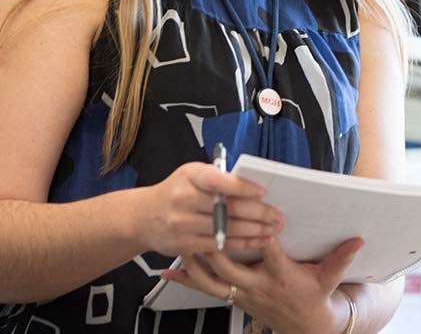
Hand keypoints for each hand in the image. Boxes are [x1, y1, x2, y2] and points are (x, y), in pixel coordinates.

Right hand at [135, 162, 283, 255]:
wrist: (142, 217)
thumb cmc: (175, 192)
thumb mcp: (192, 175)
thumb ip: (218, 178)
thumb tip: (252, 184)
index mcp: (190, 176)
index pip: (219, 181)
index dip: (242, 187)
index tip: (262, 192)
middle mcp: (184, 199)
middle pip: (227, 208)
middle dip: (258, 213)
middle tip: (277, 215)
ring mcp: (183, 223)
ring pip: (227, 228)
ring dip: (255, 231)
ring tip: (273, 230)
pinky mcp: (185, 244)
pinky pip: (220, 245)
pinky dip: (242, 244)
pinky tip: (258, 241)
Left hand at [161, 236, 363, 333]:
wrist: (304, 326)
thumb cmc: (314, 297)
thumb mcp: (330, 279)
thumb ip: (341, 258)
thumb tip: (359, 240)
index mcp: (281, 276)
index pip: (269, 252)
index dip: (261, 235)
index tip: (252, 213)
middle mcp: (257, 285)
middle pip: (230, 266)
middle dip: (216, 244)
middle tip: (206, 218)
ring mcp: (242, 294)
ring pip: (211, 279)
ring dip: (195, 261)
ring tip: (181, 239)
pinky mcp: (232, 297)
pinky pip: (205, 289)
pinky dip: (186, 280)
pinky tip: (168, 271)